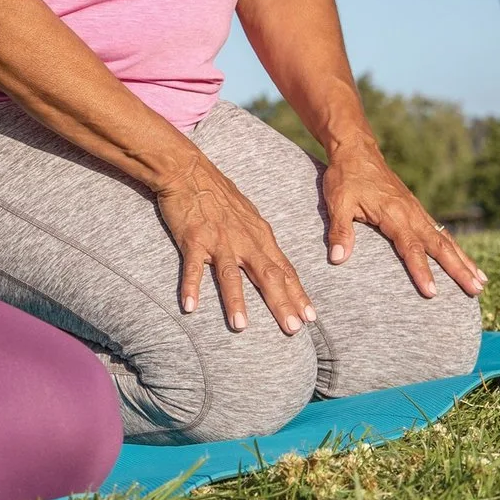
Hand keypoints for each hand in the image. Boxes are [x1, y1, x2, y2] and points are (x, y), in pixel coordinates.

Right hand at [154, 160, 315, 334]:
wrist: (188, 170)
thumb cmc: (218, 192)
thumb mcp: (248, 214)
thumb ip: (259, 239)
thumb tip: (273, 259)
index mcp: (259, 235)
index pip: (284, 269)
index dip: (298, 294)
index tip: (310, 318)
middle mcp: (243, 239)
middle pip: (267, 275)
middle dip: (281, 303)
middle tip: (293, 329)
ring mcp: (218, 240)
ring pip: (230, 275)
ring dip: (236, 301)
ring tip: (241, 327)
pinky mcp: (194, 238)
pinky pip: (193, 266)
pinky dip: (191, 286)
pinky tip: (190, 306)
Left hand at [321, 146, 486, 297]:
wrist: (356, 150)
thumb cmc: (346, 176)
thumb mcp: (338, 202)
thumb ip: (340, 231)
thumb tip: (337, 259)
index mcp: (394, 214)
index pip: (411, 248)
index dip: (422, 271)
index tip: (433, 293)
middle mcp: (411, 213)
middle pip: (440, 246)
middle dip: (458, 270)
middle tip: (476, 291)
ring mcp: (416, 211)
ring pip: (445, 240)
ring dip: (464, 261)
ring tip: (481, 282)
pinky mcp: (416, 210)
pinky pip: (440, 232)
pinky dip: (455, 248)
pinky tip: (463, 261)